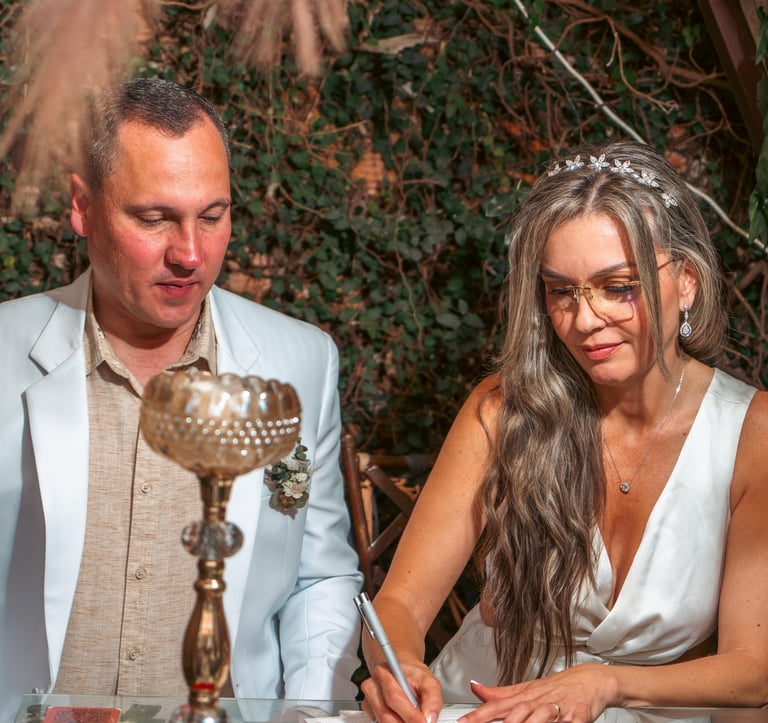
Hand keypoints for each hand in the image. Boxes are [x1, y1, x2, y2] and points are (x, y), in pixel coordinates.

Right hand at [361, 660, 442, 722]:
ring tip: (412, 718)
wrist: (403, 672)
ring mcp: (369, 698)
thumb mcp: (429, 682)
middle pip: (386, 714)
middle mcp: (373, 684)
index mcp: (386, 672)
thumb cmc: (413, 676)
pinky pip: (379, 722)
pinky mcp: (368, 709)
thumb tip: (429, 719)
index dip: (409, 715)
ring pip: (383, 721)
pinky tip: (402, 716)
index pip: (394, 697)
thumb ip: (433, 699)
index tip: (423, 722)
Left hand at [457, 664, 616, 722]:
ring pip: (539, 719)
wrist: (590, 680)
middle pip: (516, 714)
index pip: (497, 707)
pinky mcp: (577, 716)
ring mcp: (558, 709)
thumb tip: (475, 687)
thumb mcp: (527, 688)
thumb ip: (501, 693)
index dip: (479, 715)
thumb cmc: (557, 687)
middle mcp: (538, 701)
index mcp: (524, 696)